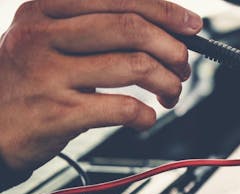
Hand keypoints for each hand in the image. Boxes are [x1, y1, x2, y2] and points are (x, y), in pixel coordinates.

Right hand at [0, 0, 201, 172]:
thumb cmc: (27, 81)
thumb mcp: (47, 38)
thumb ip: (96, 26)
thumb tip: (164, 26)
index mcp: (45, 10)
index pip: (120, 0)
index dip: (166, 12)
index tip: (192, 27)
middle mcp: (43, 36)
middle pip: (132, 29)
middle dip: (172, 49)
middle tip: (182, 67)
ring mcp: (48, 74)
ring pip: (136, 66)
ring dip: (168, 83)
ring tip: (169, 94)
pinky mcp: (57, 112)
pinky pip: (123, 108)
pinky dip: (146, 115)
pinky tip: (144, 118)